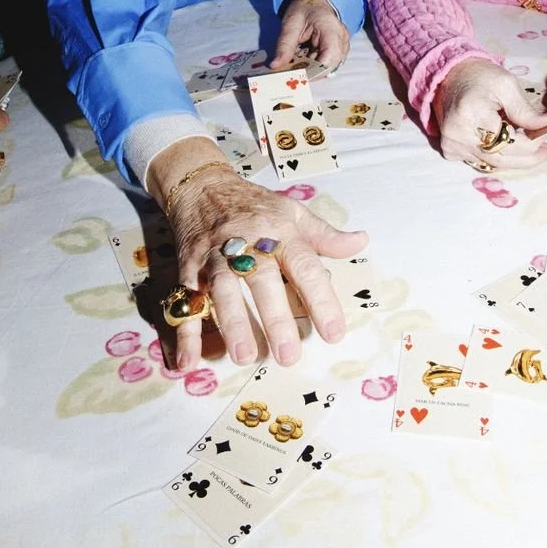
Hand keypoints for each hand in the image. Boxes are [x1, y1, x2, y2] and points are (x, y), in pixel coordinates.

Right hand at [147, 139, 367, 370]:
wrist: (202, 186)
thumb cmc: (254, 205)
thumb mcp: (292, 211)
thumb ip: (325, 235)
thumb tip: (361, 241)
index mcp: (279, 233)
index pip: (304, 266)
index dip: (320, 299)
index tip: (334, 333)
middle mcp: (247, 245)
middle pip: (261, 280)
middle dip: (274, 317)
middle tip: (287, 355)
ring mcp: (214, 257)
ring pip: (222, 289)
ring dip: (232, 323)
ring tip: (244, 356)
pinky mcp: (188, 268)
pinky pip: (185, 300)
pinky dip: (185, 332)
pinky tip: (188, 361)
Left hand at [270, 0, 348, 70]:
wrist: (314, 3)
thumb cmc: (303, 10)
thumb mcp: (290, 24)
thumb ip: (284, 46)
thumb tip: (275, 66)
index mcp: (330, 28)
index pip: (331, 55)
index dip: (316, 70)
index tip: (297, 74)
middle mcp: (341, 38)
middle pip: (331, 65)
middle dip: (311, 72)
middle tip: (292, 71)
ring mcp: (342, 45)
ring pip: (329, 67)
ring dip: (312, 69)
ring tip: (296, 64)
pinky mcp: (339, 50)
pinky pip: (328, 64)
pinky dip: (314, 66)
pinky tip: (303, 61)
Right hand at [433, 59, 546, 168]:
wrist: (449, 77)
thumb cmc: (479, 77)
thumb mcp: (507, 85)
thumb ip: (526, 110)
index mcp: (472, 113)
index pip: (509, 142)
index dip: (532, 143)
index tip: (545, 135)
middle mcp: (458, 134)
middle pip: (501, 159)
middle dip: (527, 158)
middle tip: (546, 152)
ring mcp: (452, 144)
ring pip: (491, 164)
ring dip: (515, 160)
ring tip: (533, 151)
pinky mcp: (450, 150)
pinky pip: (480, 162)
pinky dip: (498, 158)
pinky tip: (508, 148)